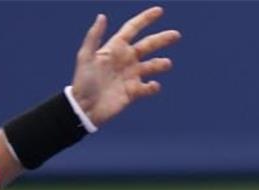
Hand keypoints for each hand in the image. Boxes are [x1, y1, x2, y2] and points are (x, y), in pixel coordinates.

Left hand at [70, 6, 180, 126]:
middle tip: (176, 35)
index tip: (159, 11)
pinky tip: (153, 85)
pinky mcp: (133, 92)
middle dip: (162, 39)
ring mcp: (131, 76)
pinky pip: (148, 87)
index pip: (133, 29)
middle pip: (148, 45)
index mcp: (115, 48)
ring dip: (160, 64)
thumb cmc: (83, 81)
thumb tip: (102, 16)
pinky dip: (153, 86)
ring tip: (167, 63)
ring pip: (152, 66)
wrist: (84, 108)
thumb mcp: (85, 57)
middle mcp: (126, 60)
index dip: (145, 19)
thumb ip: (94, 37)